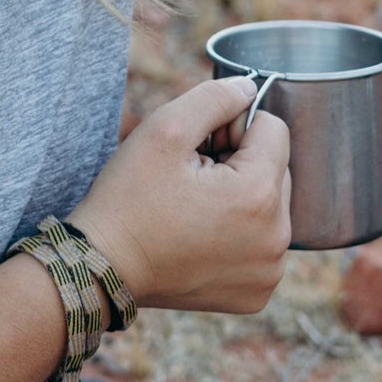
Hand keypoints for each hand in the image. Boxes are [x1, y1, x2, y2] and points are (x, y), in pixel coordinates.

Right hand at [67, 77, 290, 315]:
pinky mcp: (257, 293)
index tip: (196, 149)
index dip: (231, 128)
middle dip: (239, 162)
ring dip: (240, 196)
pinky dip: (238, 233)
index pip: (275, 129)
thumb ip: (214, 98)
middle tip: (189, 178)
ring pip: (270, 205)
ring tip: (193, 208)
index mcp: (259, 195)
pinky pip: (262, 242)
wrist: (104, 266)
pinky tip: (199, 236)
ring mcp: (269, 271)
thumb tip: (250, 88)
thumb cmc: (129, 197)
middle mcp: (277, 238)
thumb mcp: (165, 130)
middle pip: (276, 168)